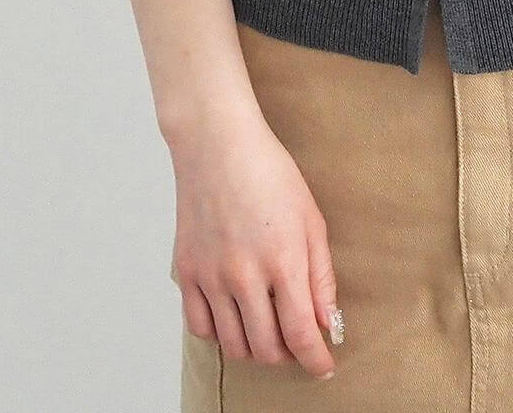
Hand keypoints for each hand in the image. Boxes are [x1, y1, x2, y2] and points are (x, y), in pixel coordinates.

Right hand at [169, 108, 342, 378]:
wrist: (218, 146)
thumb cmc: (270, 173)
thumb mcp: (311, 219)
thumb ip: (320, 276)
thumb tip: (326, 323)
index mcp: (282, 259)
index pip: (300, 333)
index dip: (315, 360)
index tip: (323, 367)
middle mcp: (244, 275)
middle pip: (266, 348)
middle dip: (288, 355)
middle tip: (297, 342)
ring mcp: (211, 277)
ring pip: (234, 345)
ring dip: (256, 348)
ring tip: (268, 329)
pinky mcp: (186, 273)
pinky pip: (200, 328)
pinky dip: (220, 334)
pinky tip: (235, 317)